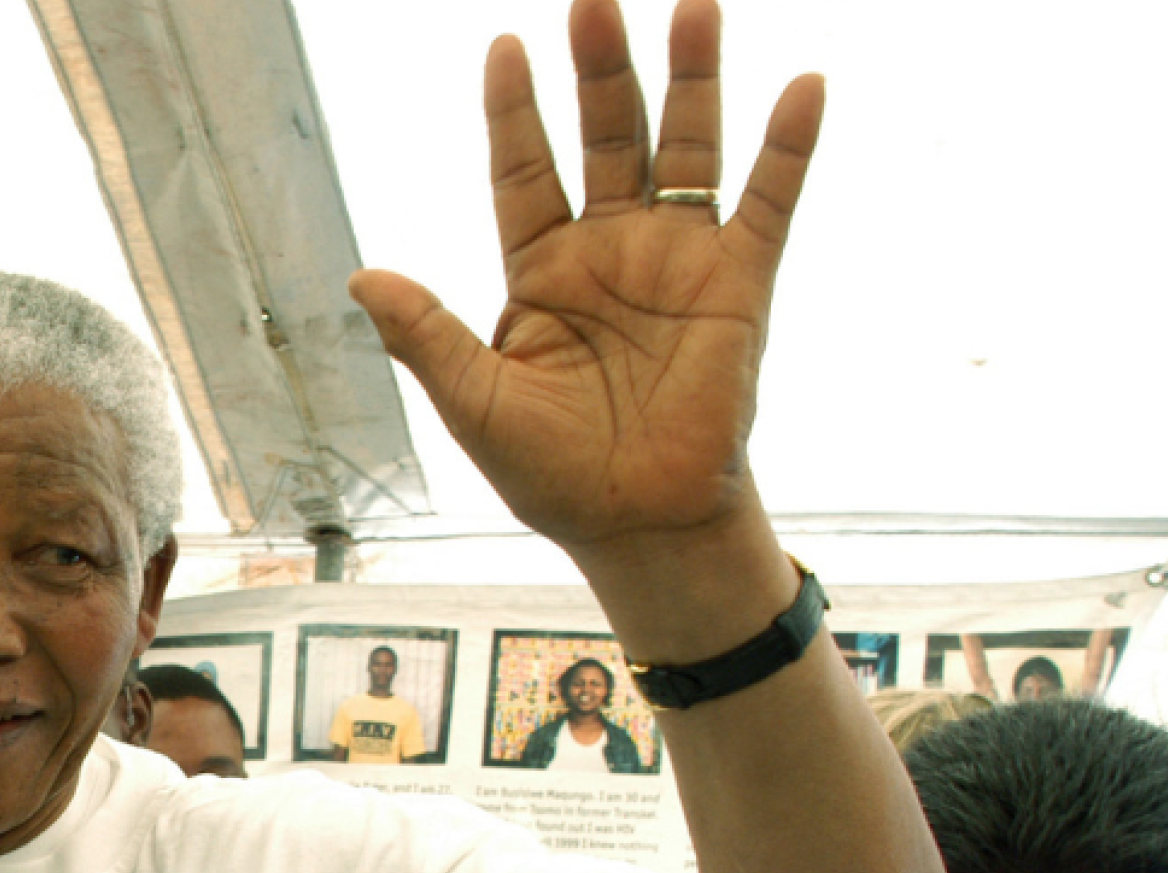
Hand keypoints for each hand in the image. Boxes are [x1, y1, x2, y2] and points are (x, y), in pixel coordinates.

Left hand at [350, 0, 819, 555]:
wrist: (636, 524)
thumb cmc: (550, 472)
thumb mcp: (476, 403)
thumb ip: (429, 336)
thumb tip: (363, 279)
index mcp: (541, 270)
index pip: (522, 169)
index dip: (513, 112)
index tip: (503, 47)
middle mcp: (610, 248)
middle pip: (606, 136)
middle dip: (600, 70)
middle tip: (592, 0)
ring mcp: (678, 260)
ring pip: (686, 147)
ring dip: (691, 77)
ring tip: (693, 4)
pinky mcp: (739, 286)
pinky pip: (768, 203)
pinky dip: (788, 147)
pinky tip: (804, 85)